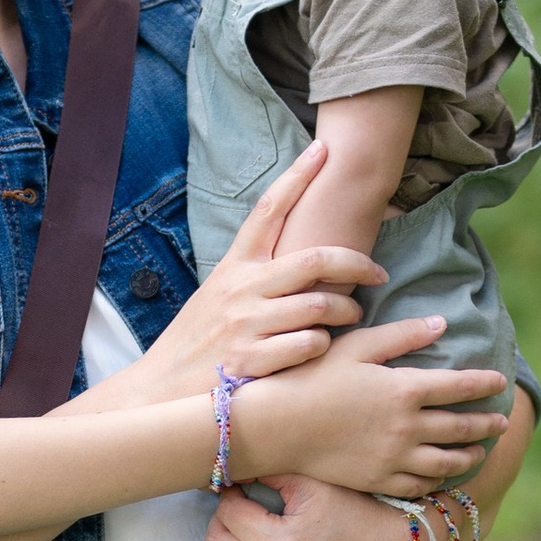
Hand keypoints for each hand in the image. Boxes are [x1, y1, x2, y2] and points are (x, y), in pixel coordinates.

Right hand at [107, 145, 378, 405]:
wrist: (162, 391)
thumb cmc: (198, 342)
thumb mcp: (218, 295)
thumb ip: (254, 276)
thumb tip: (297, 258)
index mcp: (235, 266)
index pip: (268, 210)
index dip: (298, 176)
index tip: (324, 150)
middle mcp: (242, 289)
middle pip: (315, 258)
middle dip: (358, 262)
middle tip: (378, 272)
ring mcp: (248, 324)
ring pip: (322, 304)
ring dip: (347, 311)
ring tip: (351, 317)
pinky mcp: (253, 360)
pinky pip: (310, 344)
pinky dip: (324, 345)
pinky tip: (321, 349)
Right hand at [225, 320, 502, 499]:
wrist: (276, 427)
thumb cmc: (311, 376)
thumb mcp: (356, 346)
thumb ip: (402, 335)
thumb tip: (441, 324)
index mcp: (405, 389)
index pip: (461, 386)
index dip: (484, 383)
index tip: (499, 382)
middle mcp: (407, 428)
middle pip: (462, 427)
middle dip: (487, 423)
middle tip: (502, 421)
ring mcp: (393, 458)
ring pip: (447, 461)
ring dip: (469, 455)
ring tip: (479, 450)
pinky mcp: (377, 480)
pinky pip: (419, 485)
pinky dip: (438, 479)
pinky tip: (442, 473)